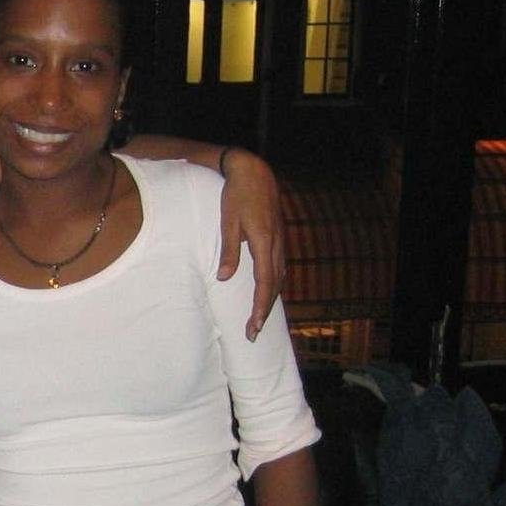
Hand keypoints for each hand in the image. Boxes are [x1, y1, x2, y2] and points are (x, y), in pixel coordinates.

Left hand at [216, 149, 285, 339]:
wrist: (254, 173)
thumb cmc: (237, 196)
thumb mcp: (229, 222)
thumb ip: (228, 251)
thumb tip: (225, 279)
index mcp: (264, 242)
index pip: (265, 283)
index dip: (260, 307)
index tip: (254, 326)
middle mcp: (276, 245)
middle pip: (274, 286)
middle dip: (264, 311)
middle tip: (253, 333)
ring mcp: (280, 242)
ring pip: (279, 278)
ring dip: (269, 300)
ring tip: (259, 319)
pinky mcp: (278, 239)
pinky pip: (279, 268)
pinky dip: (273, 286)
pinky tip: (266, 294)